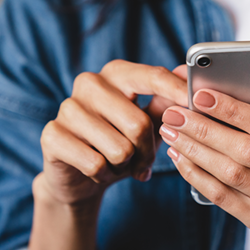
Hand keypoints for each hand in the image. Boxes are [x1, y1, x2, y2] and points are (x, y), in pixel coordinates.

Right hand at [37, 60, 189, 208]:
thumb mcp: (148, 124)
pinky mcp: (52, 135)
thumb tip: (188, 77)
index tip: (197, 102)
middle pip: (139, 123)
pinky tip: (98, 171)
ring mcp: (67, 107)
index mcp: (116, 73)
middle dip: (147, 152)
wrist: (79, 176)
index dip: (176, 91)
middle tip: (142, 162)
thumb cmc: (119, 143)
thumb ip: (166, 102)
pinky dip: (104, 175)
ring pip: (119, 148)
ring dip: (125, 166)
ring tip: (117, 164)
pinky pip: (95, 164)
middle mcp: (89, 83)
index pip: (152, 76)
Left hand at [161, 86, 249, 249]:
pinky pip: (224, 197)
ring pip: (232, 175)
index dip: (235, 110)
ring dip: (196, 151)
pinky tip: (180, 158)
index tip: (201, 95)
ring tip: (171, 132)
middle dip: (206, 129)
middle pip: (248, 151)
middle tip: (175, 114)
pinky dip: (197, 175)